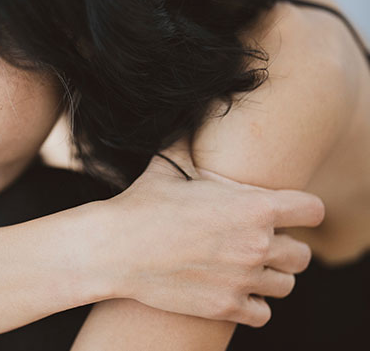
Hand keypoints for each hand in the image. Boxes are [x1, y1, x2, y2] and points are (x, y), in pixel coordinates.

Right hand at [89, 143, 323, 326]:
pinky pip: (263, 313)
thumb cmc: (140, 205)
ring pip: (285, 285)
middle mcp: (258, 245)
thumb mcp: (167, 166)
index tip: (287, 214)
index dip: (301, 211)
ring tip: (246, 269)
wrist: (114, 249)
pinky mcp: (225, 307)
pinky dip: (252, 304)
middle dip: (285, 248)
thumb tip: (190, 114)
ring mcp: (243, 279)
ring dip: (270, 277)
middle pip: (302, 255)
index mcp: (254, 207)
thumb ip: (189, 143)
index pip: (312, 211)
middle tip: (257, 244)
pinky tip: (233, 291)